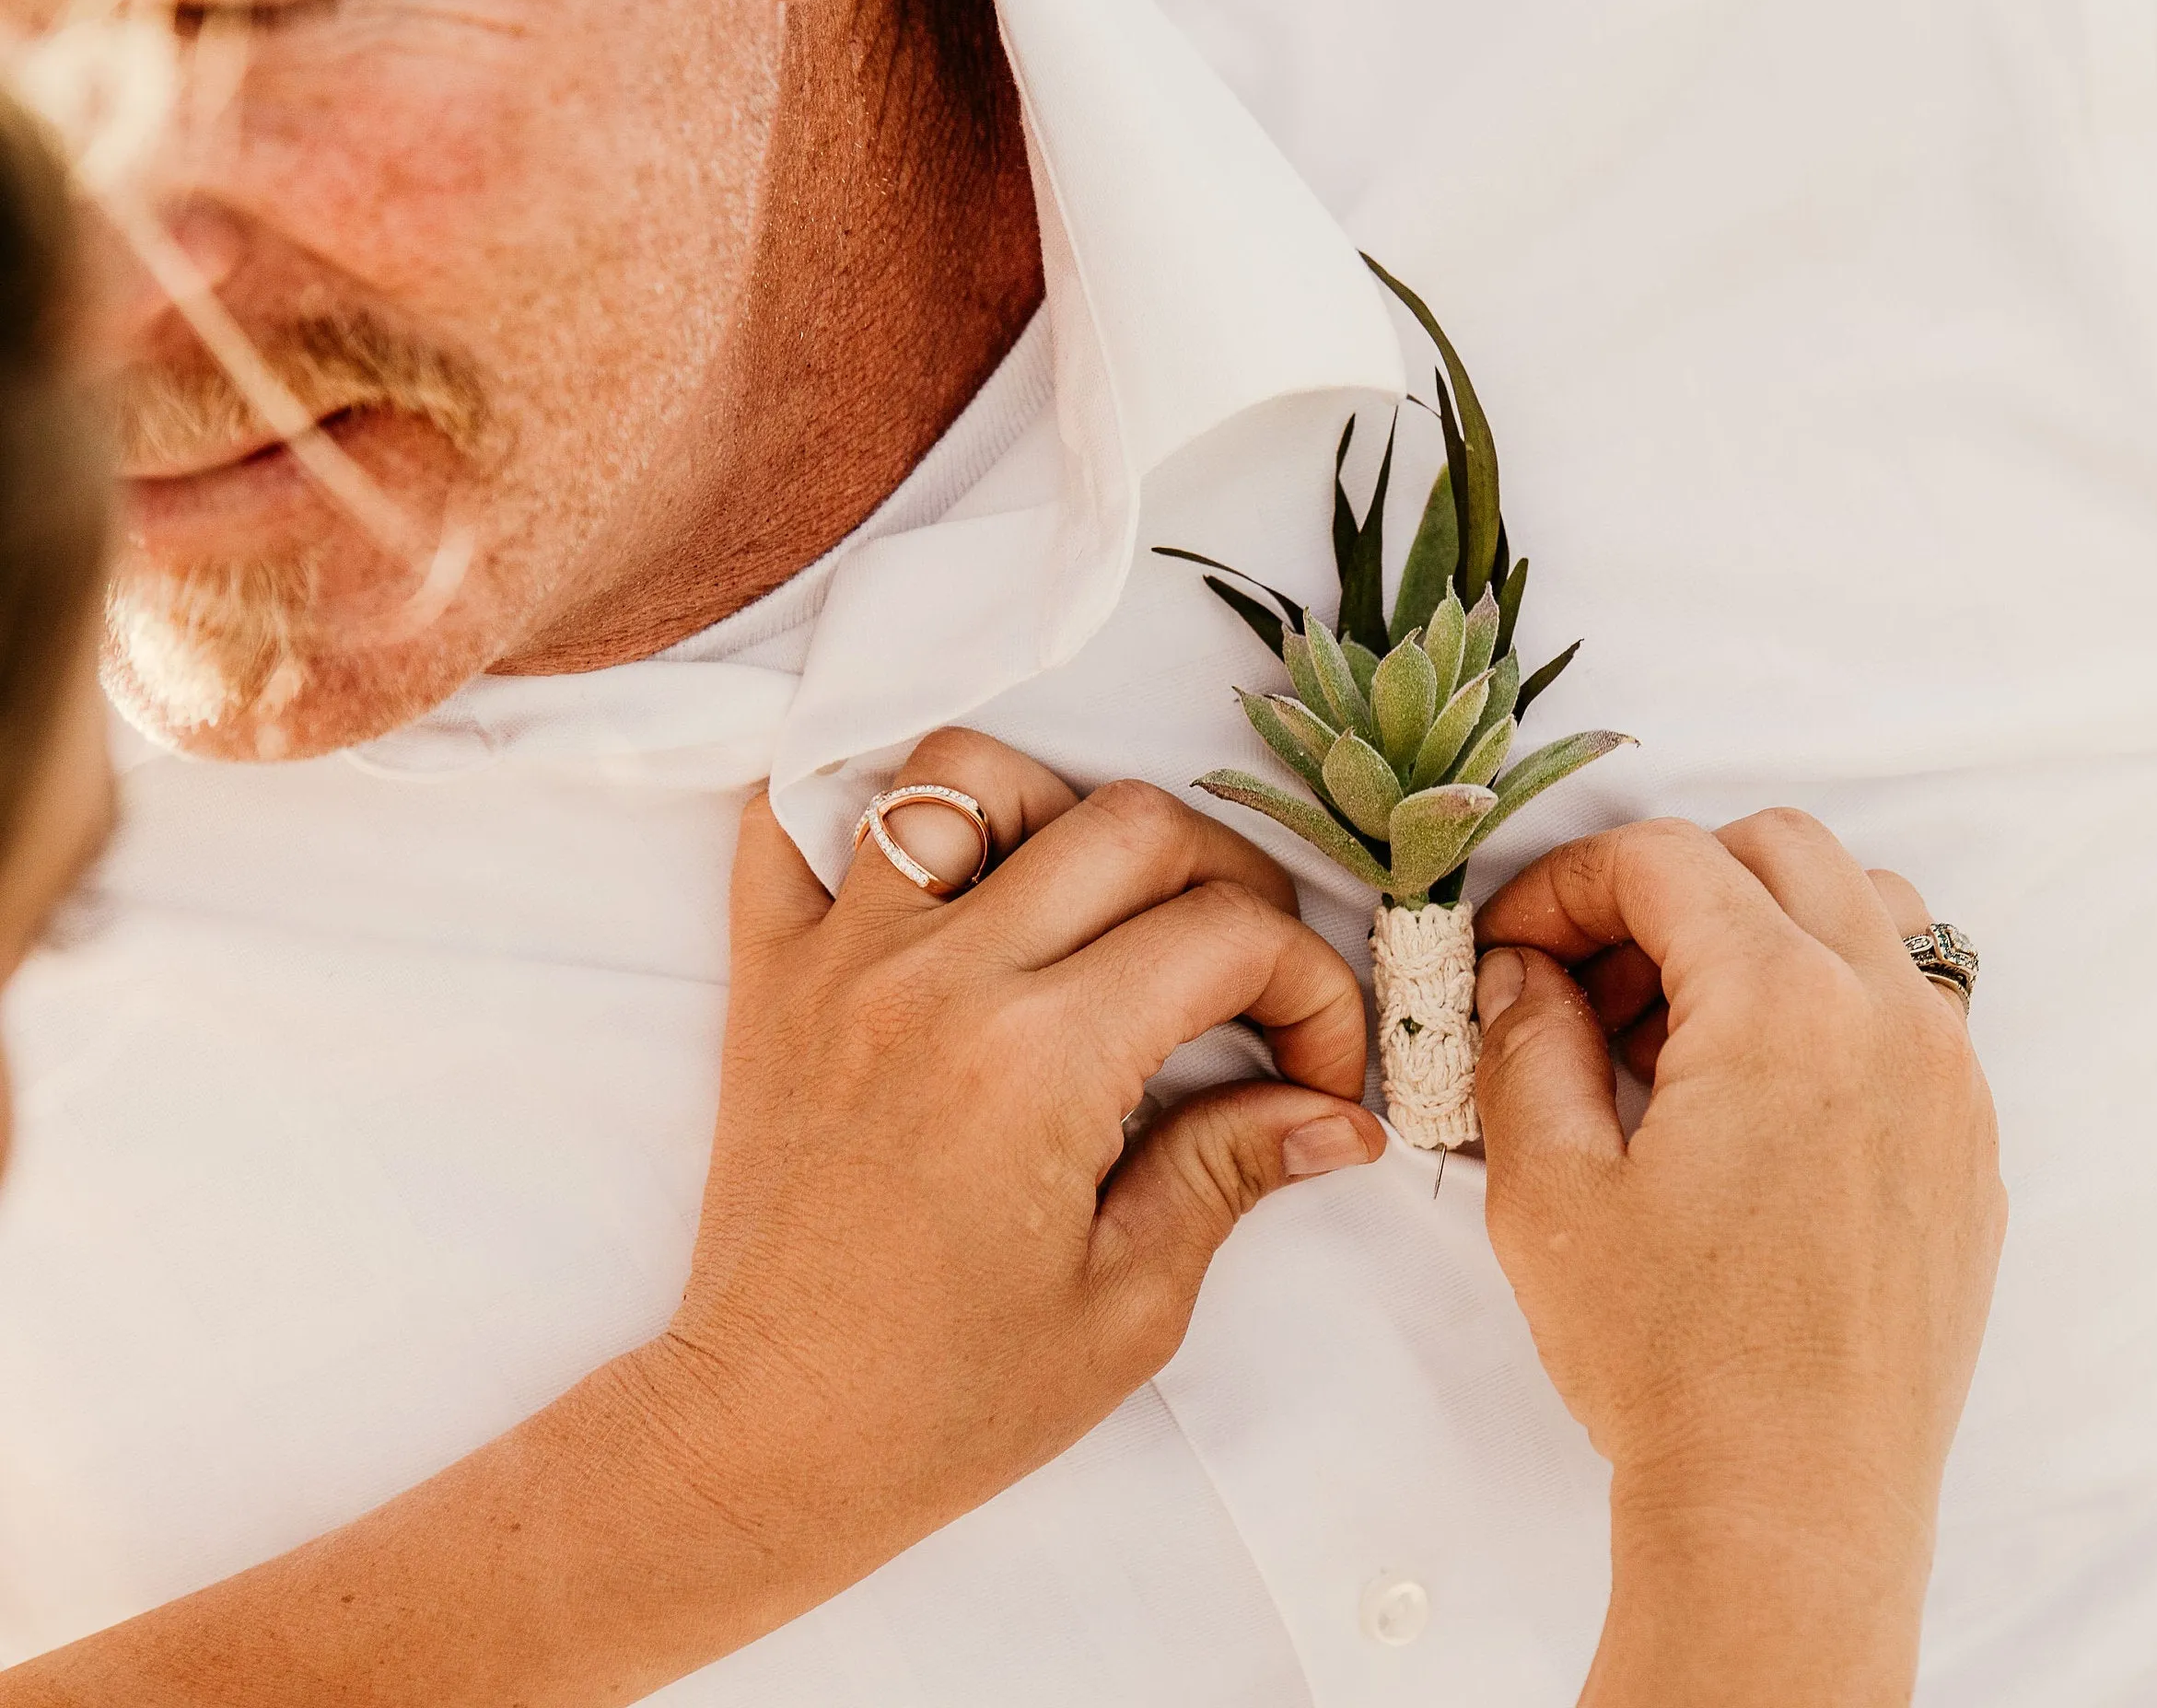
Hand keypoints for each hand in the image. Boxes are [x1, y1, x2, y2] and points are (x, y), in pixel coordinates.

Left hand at [630, 728, 1383, 1596]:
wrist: (765, 1438)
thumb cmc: (943, 1401)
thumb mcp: (1128, 1307)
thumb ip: (1232, 1171)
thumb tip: (1336, 1116)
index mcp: (1042, 1061)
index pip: (1228, 936)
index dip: (1312, 989)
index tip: (1315, 1072)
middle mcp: (941, 979)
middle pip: (1129, 822)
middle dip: (1229, 883)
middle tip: (1243, 979)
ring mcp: (844, 961)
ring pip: (966, 772)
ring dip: (1058, 813)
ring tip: (1094, 906)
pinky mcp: (769, 976)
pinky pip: (788, 822)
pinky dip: (858, 806)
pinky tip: (933, 868)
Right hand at [1472, 812, 2003, 1706]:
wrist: (1790, 1508)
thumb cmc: (1672, 1363)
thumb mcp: (1550, 1188)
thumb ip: (1525, 1042)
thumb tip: (1523, 974)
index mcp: (1785, 1007)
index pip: (1666, 859)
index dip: (1565, 885)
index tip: (1514, 946)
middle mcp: (1891, 1017)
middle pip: (1779, 850)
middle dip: (1670, 886)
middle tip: (1589, 979)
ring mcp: (1950, 1081)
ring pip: (1865, 912)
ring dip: (1762, 931)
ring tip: (1673, 1037)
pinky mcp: (1969, 1149)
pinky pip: (1908, 1012)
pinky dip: (1826, 1007)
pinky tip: (1747, 1106)